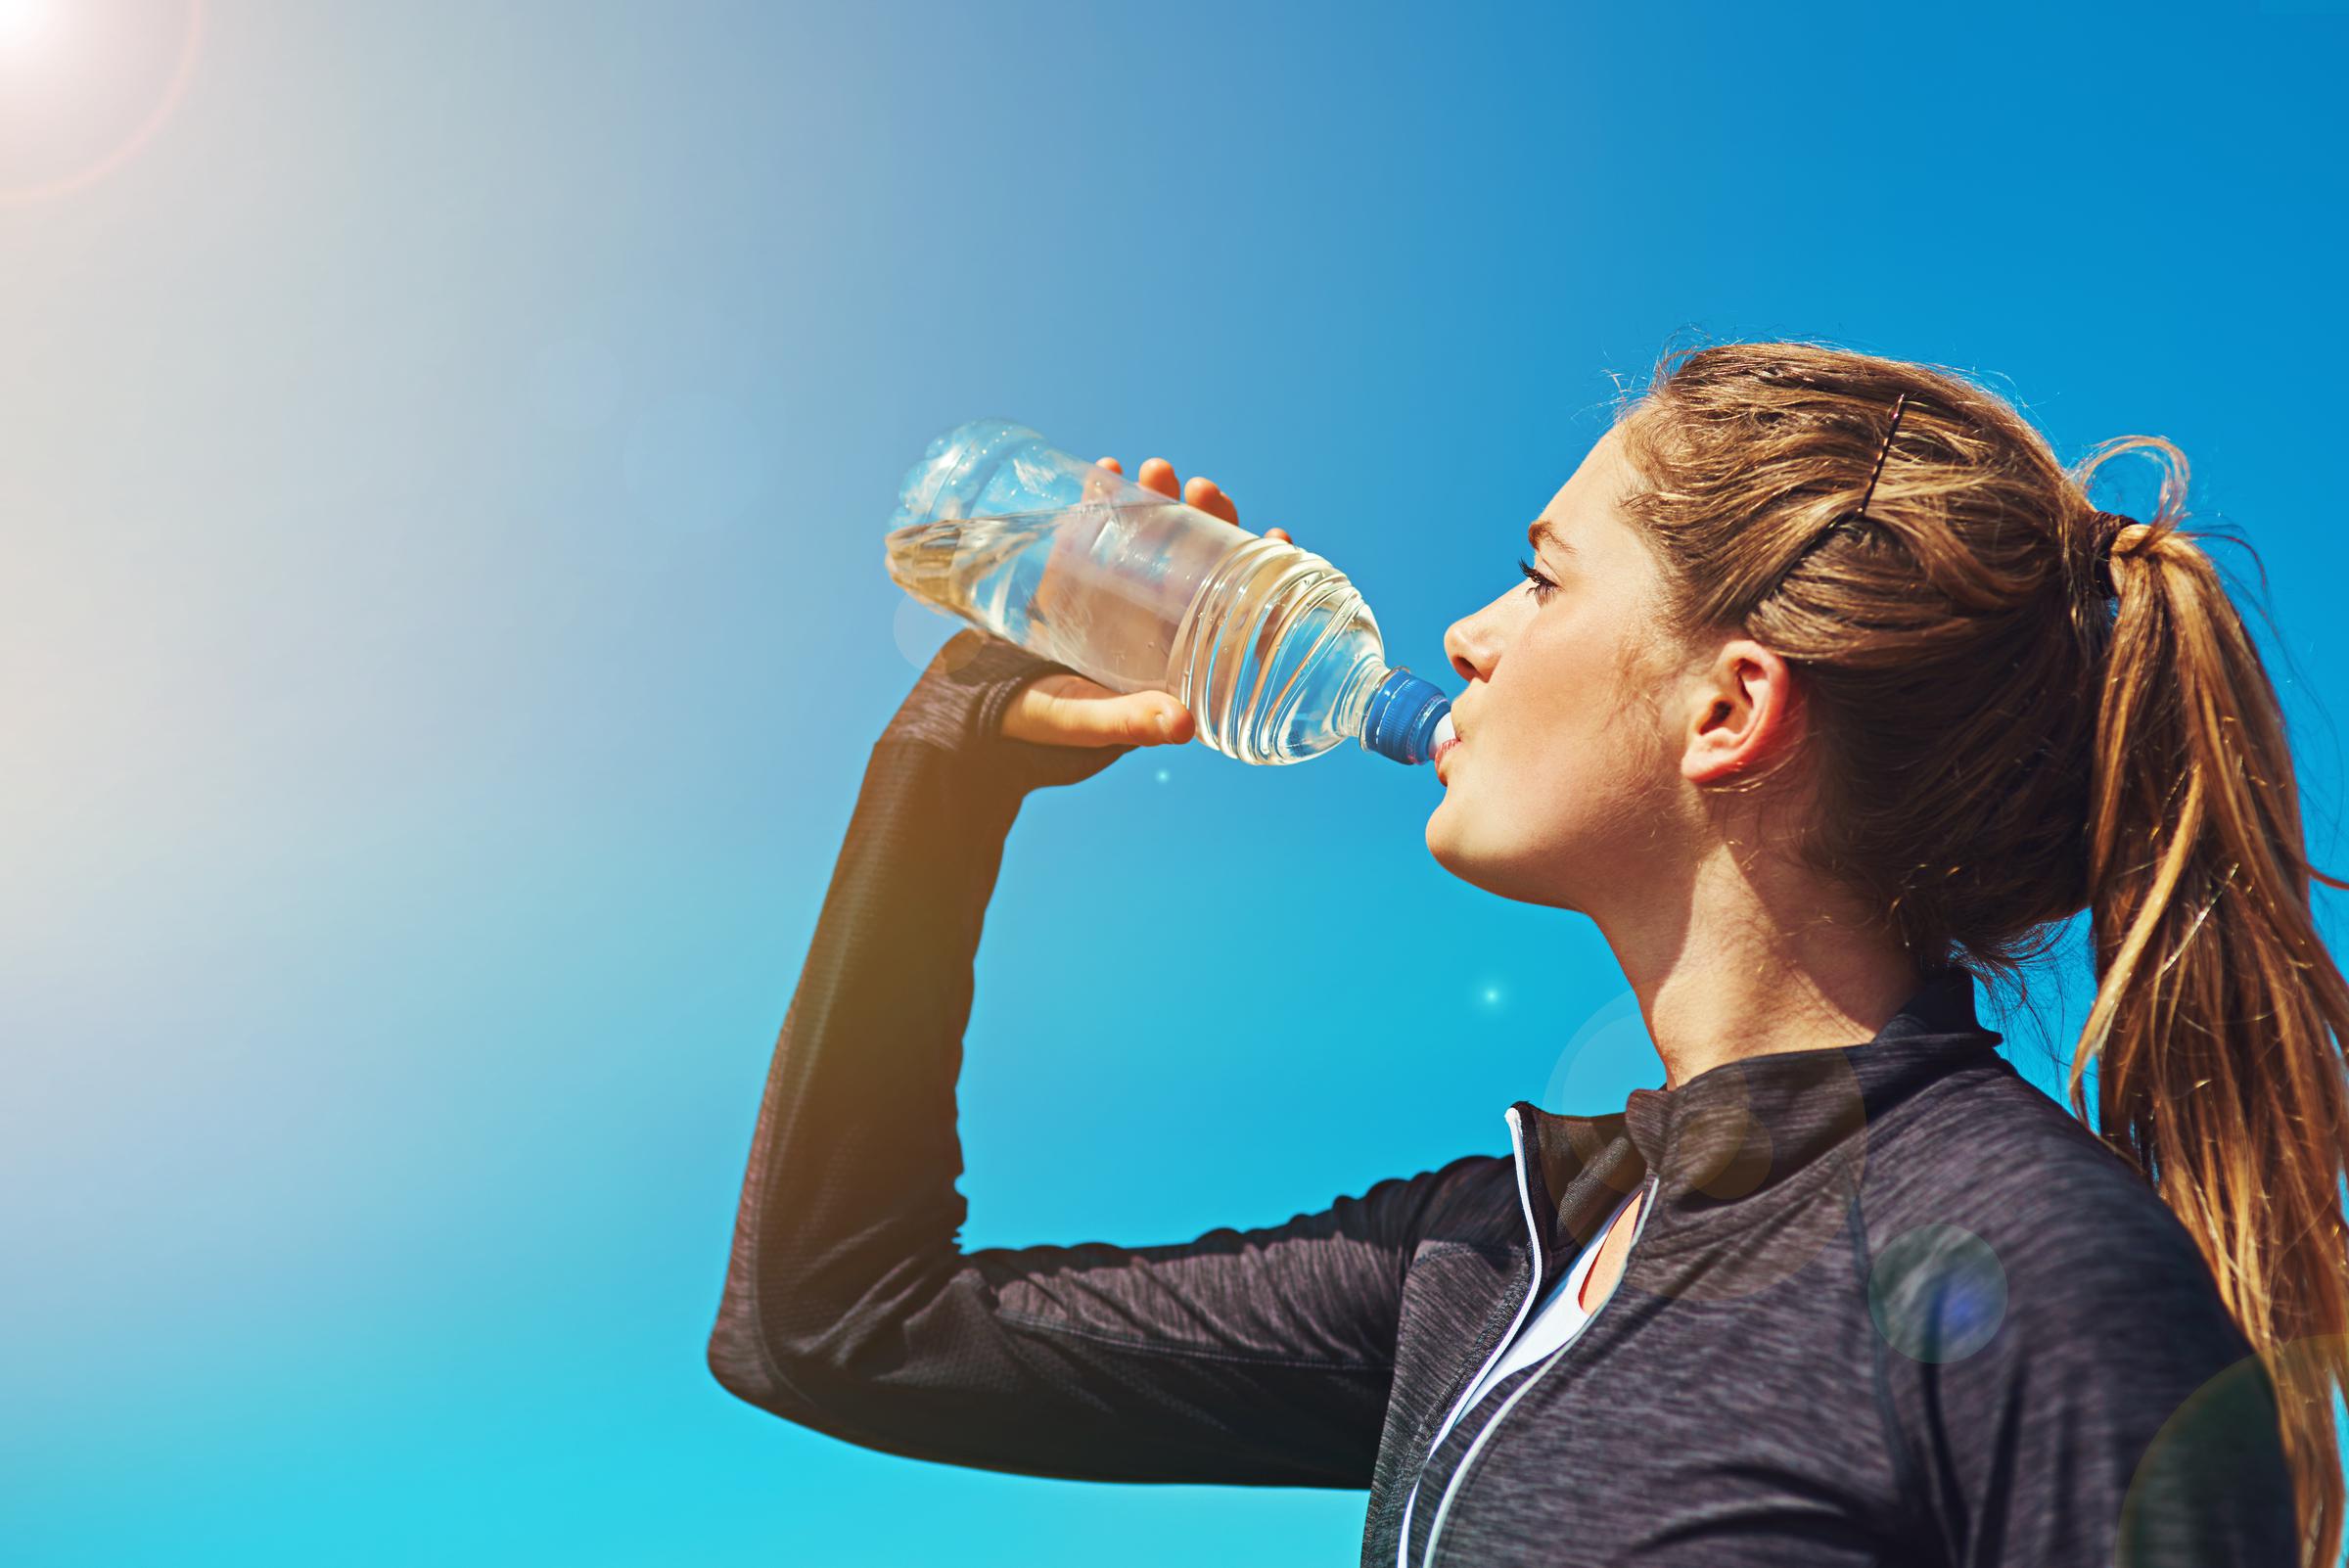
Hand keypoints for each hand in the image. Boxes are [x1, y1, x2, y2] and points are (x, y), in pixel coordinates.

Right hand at [998, 456, 1295, 749]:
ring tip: (1153, 470)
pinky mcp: (1075, 575)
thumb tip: (1182, 727)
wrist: (977, 711)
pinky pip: (1099, 527)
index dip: (1264, 576)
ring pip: (1154, 537)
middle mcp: (1154, 624)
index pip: (1236, 612)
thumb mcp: (1090, 724)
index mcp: (1175, 660)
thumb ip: (1130, 724)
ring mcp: (1116, 595)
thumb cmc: (1042, 729)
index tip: (1275, 534)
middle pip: (1201, 562)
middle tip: (1201, 488)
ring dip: (1160, 499)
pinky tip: (1106, 471)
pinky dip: (1104, 498)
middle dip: (1210, 519)